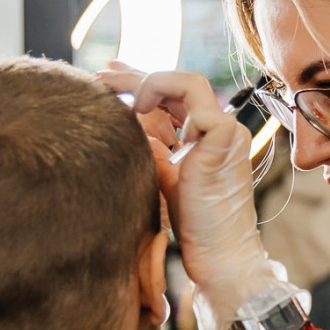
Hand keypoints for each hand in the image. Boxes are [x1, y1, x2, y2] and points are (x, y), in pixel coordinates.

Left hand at [101, 63, 280, 329]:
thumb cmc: (192, 224)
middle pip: (179, 81)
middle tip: (102, 75)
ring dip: (151, 83)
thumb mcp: (162, 174)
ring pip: (189, 82)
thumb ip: (152, 146)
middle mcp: (220, 128)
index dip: (141, 81)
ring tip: (125, 102)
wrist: (219, 254)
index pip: (174, 94)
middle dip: (137, 75)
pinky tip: (141, 119)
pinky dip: (166, 106)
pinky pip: (196, 107)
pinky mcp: (225, 139)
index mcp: (206, 136)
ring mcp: (226, 131)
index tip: (108, 75)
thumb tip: (124, 119)